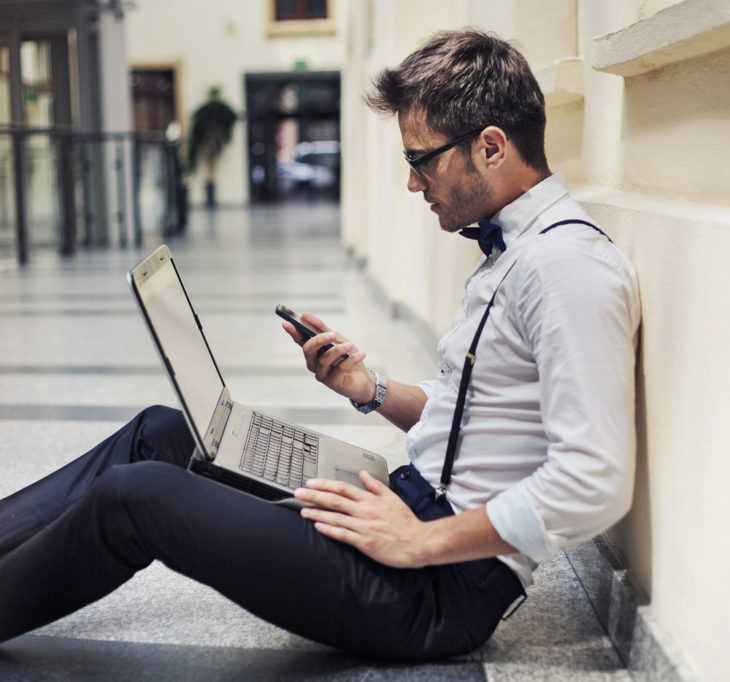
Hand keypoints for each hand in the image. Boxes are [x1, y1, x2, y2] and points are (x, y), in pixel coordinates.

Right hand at [281, 312, 374, 403]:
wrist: (363, 378)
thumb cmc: (348, 356)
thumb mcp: (338, 339)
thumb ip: (322, 329)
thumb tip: (305, 316)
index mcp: (313, 351)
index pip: (300, 340)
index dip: (293, 332)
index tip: (287, 323)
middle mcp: (313, 363)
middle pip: (308, 350)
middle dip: (319, 340)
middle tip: (332, 334)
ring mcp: (322, 374)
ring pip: (324, 360)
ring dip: (338, 350)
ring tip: (350, 345)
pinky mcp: (332, 384)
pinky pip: (340, 368)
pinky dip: (351, 360)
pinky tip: (361, 354)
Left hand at [294, 471, 427, 567]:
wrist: (417, 542)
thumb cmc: (405, 522)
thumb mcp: (392, 497)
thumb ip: (375, 485)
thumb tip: (363, 473)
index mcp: (371, 500)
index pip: (343, 488)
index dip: (325, 484)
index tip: (311, 483)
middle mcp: (365, 511)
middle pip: (335, 500)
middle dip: (314, 496)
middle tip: (299, 493)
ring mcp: (363, 527)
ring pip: (335, 517)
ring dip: (317, 513)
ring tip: (303, 510)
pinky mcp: (364, 542)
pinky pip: (343, 534)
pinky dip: (329, 529)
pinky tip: (318, 526)